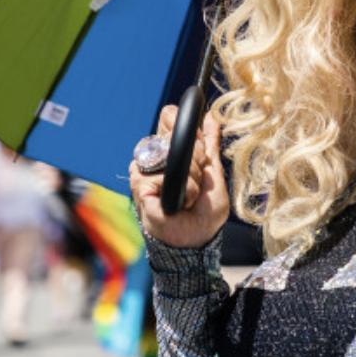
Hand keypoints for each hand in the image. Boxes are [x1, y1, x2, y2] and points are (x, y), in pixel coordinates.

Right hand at [130, 109, 229, 247]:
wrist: (195, 239)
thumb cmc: (204, 212)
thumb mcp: (214, 175)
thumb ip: (210, 146)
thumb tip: (210, 117)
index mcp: (175, 151)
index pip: (174, 120)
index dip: (191, 132)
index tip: (202, 155)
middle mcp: (158, 157)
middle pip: (172, 131)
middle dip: (196, 157)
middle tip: (199, 180)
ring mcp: (147, 170)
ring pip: (168, 152)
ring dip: (190, 176)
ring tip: (192, 195)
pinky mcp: (140, 184)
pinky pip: (159, 173)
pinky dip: (176, 189)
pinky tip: (179, 201)